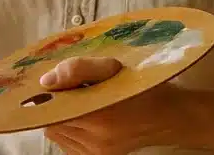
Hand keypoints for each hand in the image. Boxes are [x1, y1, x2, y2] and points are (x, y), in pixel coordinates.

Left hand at [40, 57, 178, 154]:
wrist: (166, 115)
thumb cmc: (141, 87)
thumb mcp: (112, 67)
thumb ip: (78, 70)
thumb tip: (47, 82)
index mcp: (100, 116)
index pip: (53, 111)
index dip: (49, 96)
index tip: (53, 85)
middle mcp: (96, 142)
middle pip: (53, 123)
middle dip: (56, 106)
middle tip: (71, 91)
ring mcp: (96, 154)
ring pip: (58, 135)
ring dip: (62, 118)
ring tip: (81, 105)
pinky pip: (68, 144)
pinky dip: (69, 130)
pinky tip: (84, 119)